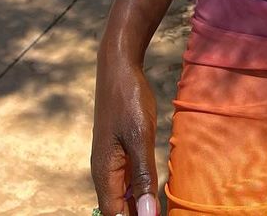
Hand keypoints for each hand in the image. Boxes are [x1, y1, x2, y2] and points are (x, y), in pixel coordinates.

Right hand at [91, 47, 159, 215]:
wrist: (119, 67)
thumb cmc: (129, 99)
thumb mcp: (140, 137)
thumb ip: (143, 176)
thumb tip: (148, 215)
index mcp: (103, 173)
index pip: (114, 215)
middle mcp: (104, 172)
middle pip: (118, 208)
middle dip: (138, 213)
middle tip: (162, 211)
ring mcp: (111, 161)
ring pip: (124, 195)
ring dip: (140, 204)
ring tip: (161, 206)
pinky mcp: (120, 150)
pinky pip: (128, 178)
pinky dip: (140, 188)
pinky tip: (156, 190)